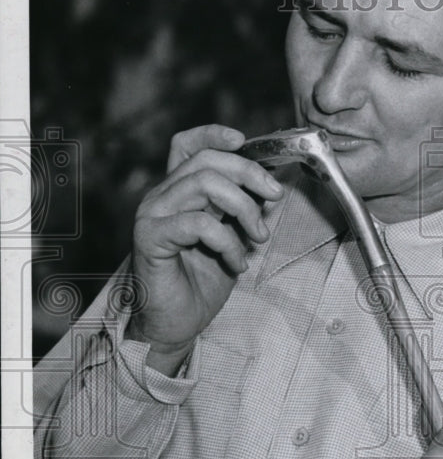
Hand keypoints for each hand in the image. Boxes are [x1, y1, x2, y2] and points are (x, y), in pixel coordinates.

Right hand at [127, 124, 283, 372]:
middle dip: (250, 174)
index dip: (214, 134)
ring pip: (204, 184)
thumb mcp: (233, 238)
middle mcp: (162, 196)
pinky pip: (199, 223)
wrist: (176, 324)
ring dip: (244, 209)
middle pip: (207, 160)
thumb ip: (243, 210)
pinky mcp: (151, 237)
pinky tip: (236, 261)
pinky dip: (228, 241)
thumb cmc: (200, 283)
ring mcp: (153, 214)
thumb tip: (270, 187)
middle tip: (275, 197)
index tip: (244, 140)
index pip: (187, 145)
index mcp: (179, 192)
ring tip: (258, 237)